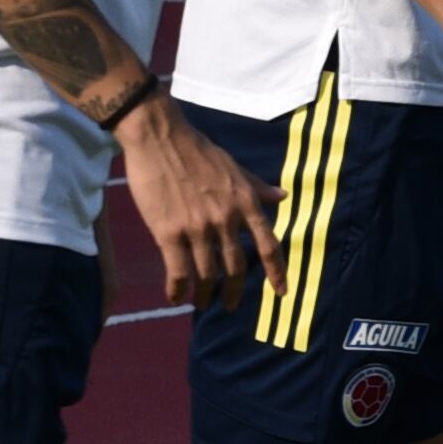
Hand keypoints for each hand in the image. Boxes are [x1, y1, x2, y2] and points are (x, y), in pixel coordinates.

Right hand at [114, 97, 278, 308]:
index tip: (282, 292)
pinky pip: (178, 271)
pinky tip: (175, 297)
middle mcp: (226, 220)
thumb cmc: (197, 150)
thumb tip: (282, 197)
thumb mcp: (235, 167)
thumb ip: (257, 187)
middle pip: (235, 267)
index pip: (268, 246)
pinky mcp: (168, 233)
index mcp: (246, 203)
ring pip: (206, 274)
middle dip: (232, 292)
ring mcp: (198, 228)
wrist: (160, 139)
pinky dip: (178, 289)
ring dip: (203, 294)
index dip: (277, 272)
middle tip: (228, 305)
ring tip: (200, 302)